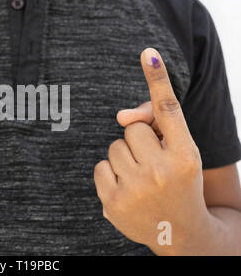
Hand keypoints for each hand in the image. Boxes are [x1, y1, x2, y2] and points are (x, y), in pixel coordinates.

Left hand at [94, 48, 209, 253]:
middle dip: (140, 142)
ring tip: (141, 178)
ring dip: (125, 157)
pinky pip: (100, 166)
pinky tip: (127, 189)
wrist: (180, 232)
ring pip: (114, 146)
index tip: (148, 52)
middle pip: (132, 128)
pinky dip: (111, 173)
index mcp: (186, 155)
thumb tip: (121, 116)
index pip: (168, 111)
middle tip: (152, 164)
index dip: (157, 79)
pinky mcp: (113, 202)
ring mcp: (136, 188)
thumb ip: (157, 126)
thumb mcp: (181, 155)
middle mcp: (162, 171)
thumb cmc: (178, 182)